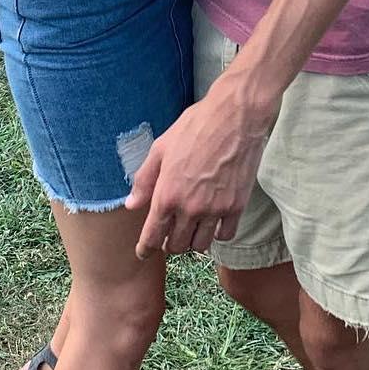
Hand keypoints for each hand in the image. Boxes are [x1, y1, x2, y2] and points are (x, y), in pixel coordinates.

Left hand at [129, 75, 275, 258]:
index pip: (152, 236)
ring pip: (200, 245)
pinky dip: (217, 234)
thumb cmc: (195, 126)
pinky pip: (225, 235)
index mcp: (167, 195)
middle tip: (169, 235)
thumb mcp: (161, 148)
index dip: (145, 249)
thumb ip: (145, 180)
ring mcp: (215, 210)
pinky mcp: (237, 206)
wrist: (235, 116)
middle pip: (176, 246)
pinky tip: (214, 223)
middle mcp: (189, 208)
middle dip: (169, 244)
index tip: (144, 253)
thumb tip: (132, 204)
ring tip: (191, 230)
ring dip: (193, 241)